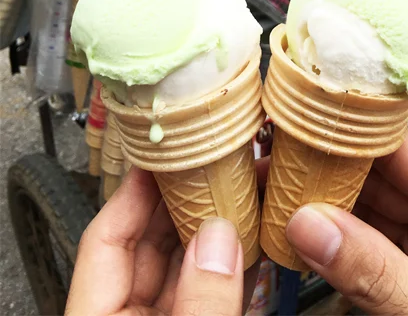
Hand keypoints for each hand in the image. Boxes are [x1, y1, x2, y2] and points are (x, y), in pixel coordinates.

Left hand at [66, 166, 258, 315]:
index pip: (104, 240)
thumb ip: (199, 302)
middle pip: (150, 245)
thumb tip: (219, 238)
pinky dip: (233, 267)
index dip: (134, 190)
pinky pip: (210, 294)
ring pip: (186, 267)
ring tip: (244, 191)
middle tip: (217, 163)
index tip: (162, 154)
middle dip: (187, 201)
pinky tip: (256, 237)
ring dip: (218, 230)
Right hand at [285, 130, 407, 315]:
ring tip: (279, 198)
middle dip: (328, 176)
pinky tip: (307, 240)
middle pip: (384, 180)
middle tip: (275, 168)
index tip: (301, 130)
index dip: (350, 138)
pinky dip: (341, 248)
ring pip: (374, 215)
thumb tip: (310, 226)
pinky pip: (377, 251)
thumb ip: (376, 273)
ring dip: (328, 211)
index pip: (406, 151)